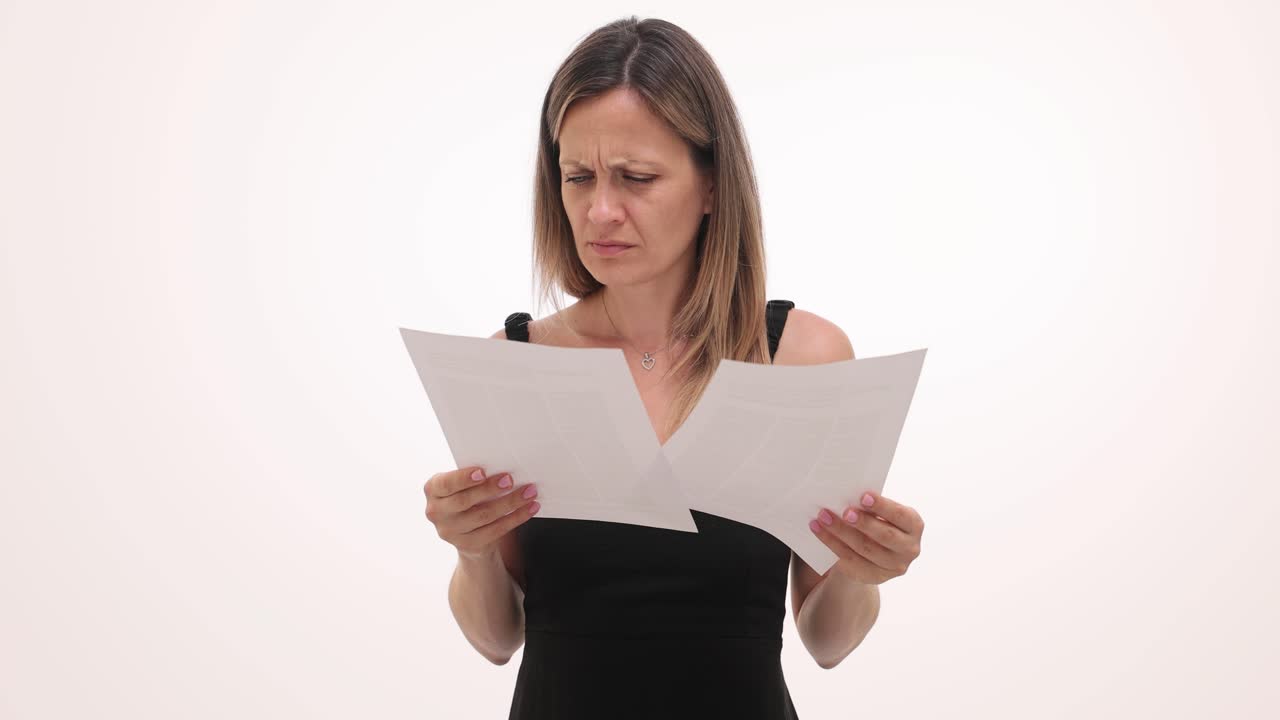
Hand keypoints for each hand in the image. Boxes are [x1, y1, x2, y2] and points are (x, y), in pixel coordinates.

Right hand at [424, 466, 539, 559]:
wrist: (467, 531)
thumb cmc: (468, 496)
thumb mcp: (463, 485)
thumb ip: (474, 477)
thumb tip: (502, 466)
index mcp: (433, 490)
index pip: (445, 484)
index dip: (463, 478)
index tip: (483, 472)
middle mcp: (436, 512)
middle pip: (465, 501)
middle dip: (490, 489)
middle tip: (510, 480)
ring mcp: (450, 532)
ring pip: (484, 516)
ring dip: (510, 503)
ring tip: (529, 492)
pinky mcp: (467, 544)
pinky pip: (496, 530)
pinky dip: (516, 518)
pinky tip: (529, 508)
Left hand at [808, 491, 922, 584]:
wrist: (876, 554)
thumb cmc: (879, 523)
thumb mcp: (884, 514)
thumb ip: (872, 507)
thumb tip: (847, 495)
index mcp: (914, 526)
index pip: (900, 515)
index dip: (883, 506)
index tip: (863, 496)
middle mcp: (909, 548)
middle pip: (883, 536)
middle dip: (862, 523)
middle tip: (844, 511)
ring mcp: (893, 566)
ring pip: (863, 549)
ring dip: (840, 532)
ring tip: (822, 517)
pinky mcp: (873, 576)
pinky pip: (850, 561)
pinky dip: (832, 544)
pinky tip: (819, 531)